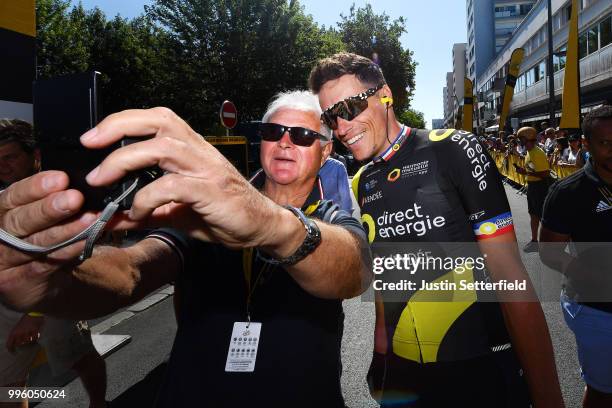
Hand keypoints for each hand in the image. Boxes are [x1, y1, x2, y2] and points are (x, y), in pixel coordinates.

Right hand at [0, 171, 95, 309]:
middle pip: (20, 220)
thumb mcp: (37, 219)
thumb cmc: (35, 241)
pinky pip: (45, 264)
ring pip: (35, 243)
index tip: (61, 178)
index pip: (13, 197)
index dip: (35, 187)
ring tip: (89, 219)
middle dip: (49, 208)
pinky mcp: (17, 280)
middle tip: (75, 198)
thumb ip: (52, 202)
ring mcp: (4, 260)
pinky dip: (67, 251)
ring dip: (65, 230)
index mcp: (1, 213)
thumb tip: (84, 185)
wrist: (30, 284)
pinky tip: (85, 241)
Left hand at [6, 314, 44, 352]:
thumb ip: (16, 335)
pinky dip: (36, 339)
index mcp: (13, 332)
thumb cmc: (25, 320)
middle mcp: (19, 334)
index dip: (11, 350)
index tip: (13, 352)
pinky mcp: (35, 332)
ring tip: (31, 339)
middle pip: (19, 344)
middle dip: (22, 345)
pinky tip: (36, 336)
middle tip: (25, 344)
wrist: (33, 313)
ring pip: (28, 342)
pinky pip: (35, 339)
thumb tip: (16, 343)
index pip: (9, 344)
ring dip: (30, 341)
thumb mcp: (17, 327)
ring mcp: (27, 333)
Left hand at [81, 108, 283, 248]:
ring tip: (101, 179)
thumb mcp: (177, 211)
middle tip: (89, 144)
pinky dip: (147, 198)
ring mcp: (206, 169)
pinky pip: (172, 186)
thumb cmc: (222, 213)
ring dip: (124, 159)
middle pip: (157, 121)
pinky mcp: (211, 191)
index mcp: (191, 148)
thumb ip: (145, 210)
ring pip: (161, 147)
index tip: (93, 137)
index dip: (122, 121)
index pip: (155, 118)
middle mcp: (198, 151)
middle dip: (117, 127)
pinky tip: (137, 212)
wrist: (261, 226)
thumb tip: (111, 217)